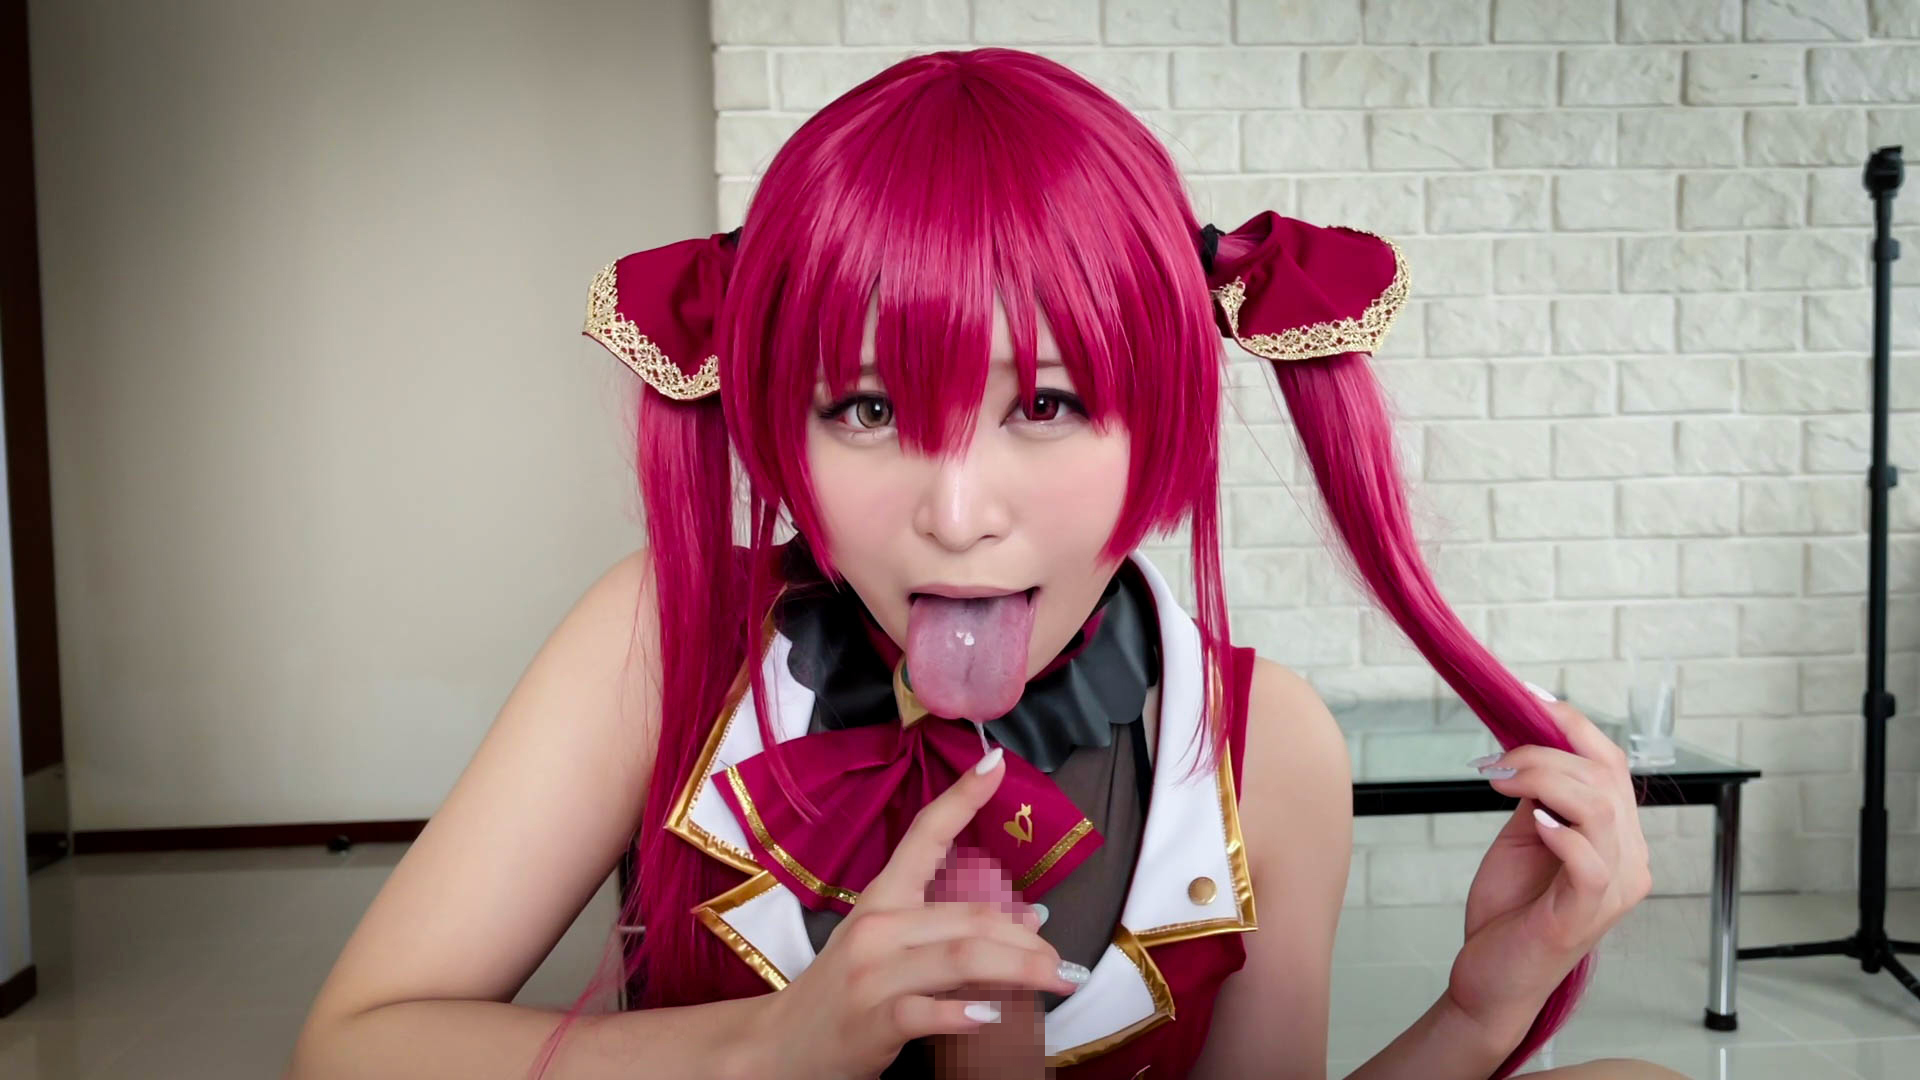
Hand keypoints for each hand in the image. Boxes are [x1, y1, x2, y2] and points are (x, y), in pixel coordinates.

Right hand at [755, 748, 1082, 1079]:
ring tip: (1056, 982)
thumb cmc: (844, 990)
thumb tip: (1027, 921)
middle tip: (1064, 963)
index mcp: (883, 897)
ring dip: (1022, 970)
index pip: (924, 835)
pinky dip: (965, 1013)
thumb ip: (947, 928)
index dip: (962, 797)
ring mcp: (873, 973)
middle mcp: (878, 925)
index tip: (997, 763)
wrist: (782, 1045)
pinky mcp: (872, 1020)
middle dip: (1030, 941)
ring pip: (963, 956)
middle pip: (972, 917)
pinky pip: (926, 1010)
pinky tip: (992, 1016)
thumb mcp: (887, 945)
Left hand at [1447, 692, 1653, 1040]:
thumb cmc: (1510, 910)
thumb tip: (1530, 745)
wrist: (1491, 977)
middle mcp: (1629, 859)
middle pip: (1607, 778)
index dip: (1575, 726)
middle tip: (1498, 758)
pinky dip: (1560, 832)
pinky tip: (1533, 824)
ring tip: (1502, 779)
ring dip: (1546, 780)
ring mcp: (1616, 888)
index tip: (1531, 698)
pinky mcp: (1588, 912)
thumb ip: (1539, 794)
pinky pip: (1590, 861)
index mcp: (1617, 836)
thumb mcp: (1524, 836)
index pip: (1612, 765)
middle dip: (1547, 753)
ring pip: (1601, 808)